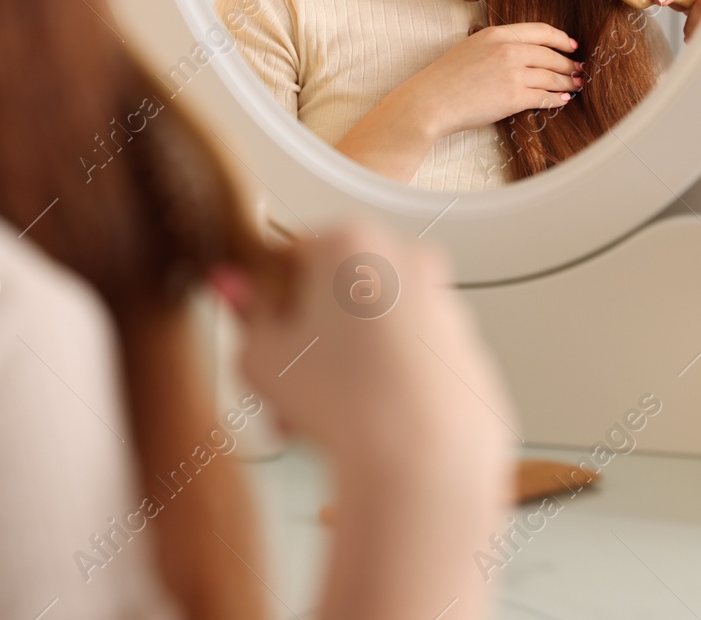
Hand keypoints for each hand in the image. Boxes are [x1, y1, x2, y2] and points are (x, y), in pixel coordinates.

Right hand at [211, 222, 513, 619]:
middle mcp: (408, 262)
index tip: (262, 337)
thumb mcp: (259, 357)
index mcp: (351, 242)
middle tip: (285, 386)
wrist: (420, 458)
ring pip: (380, 329)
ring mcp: (446, 309)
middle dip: (310, 336)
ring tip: (319, 421)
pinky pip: (416, 365)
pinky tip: (366, 429)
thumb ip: (244, 316)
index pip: (294, 256)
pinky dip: (392, 387)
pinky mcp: (470, 356)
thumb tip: (230, 289)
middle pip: (341, 291)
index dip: (271, 303)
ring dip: (347, 365)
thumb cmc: (337, 400)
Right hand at [333, 22, 579, 183]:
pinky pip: (545, 96)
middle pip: (551, 54)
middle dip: (568, 63)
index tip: (571, 45)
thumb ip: (495, 46)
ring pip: (552, 76)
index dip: (561, 38)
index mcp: (496, 34)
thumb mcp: (470, 48)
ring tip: (575, 85)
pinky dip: (556, 98)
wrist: (431, 101)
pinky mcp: (515, 97)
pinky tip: (562, 99)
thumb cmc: (444, 79)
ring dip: (567, 81)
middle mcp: (508, 50)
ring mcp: (513, 73)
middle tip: (578, 69)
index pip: (540, 31)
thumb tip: (520, 53)